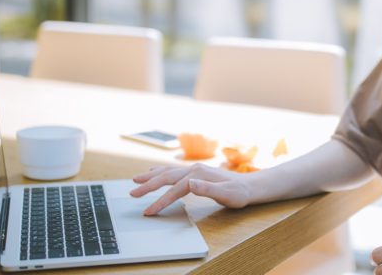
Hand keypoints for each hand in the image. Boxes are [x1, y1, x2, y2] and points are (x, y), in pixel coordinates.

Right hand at [129, 163, 251, 214]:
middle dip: (148, 186)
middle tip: (132, 194)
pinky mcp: (194, 172)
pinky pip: (172, 171)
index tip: (149, 211)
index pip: (175, 189)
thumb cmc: (239, 193)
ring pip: (167, 172)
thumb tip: (190, 183)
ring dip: (150, 177)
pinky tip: (153, 173)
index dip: (161, 201)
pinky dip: (160, 172)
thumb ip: (208, 189)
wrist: (249, 186)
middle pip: (165, 177)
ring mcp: (193, 169)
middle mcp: (193, 169)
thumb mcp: (226, 194)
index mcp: (198, 174)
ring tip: (135, 180)